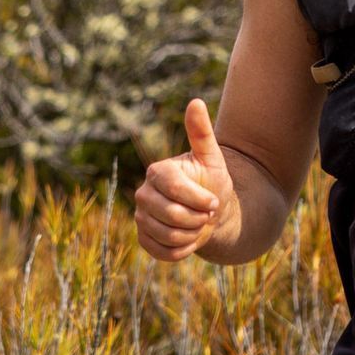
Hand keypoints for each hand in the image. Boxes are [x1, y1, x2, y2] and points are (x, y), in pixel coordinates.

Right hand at [134, 98, 234, 261]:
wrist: (208, 212)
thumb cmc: (211, 182)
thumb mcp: (212, 157)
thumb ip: (202, 132)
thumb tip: (195, 101)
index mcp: (158, 172)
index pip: (175, 190)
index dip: (199, 200)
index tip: (214, 201)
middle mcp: (143, 193)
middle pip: (171, 215)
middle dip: (197, 218)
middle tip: (207, 214)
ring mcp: (141, 217)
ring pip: (167, 235)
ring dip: (192, 235)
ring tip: (198, 225)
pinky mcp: (143, 238)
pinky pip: (163, 252)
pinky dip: (183, 250)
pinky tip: (190, 238)